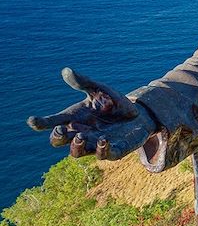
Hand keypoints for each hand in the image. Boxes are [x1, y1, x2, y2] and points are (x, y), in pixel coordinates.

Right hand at [27, 68, 155, 159]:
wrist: (138, 114)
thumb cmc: (112, 103)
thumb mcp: (100, 90)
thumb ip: (84, 82)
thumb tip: (66, 70)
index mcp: (74, 119)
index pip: (52, 123)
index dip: (41, 123)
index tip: (32, 120)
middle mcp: (80, 133)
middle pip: (60, 141)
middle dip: (57, 138)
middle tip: (61, 130)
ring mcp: (94, 144)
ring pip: (77, 152)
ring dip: (76, 146)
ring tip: (80, 135)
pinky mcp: (112, 151)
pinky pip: (103, 155)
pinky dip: (101, 149)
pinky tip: (103, 139)